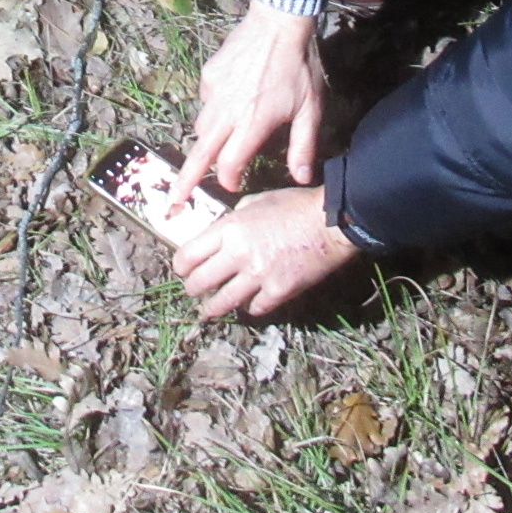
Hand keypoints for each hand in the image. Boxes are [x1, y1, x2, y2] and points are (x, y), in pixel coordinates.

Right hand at [171, 2, 323, 205]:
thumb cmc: (300, 67)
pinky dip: (214, 111)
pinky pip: (206, 102)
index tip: (232, 186)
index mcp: (252, 123)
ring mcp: (214, 92)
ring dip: (207, 143)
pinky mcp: (208, 76)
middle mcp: (227, 111)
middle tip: (175, 200)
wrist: (279, 22)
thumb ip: (303, 147)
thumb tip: (301, 178)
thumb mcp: (311, 109)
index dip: (229, 180)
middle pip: (200, 154)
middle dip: (186, 181)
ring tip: (218, 145)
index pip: (229, 164)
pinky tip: (234, 101)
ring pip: (202, 128)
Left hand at [173, 185, 359, 318]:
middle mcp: (238, 254)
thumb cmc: (294, 206)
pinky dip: (249, 308)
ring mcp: (258, 276)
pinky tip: (249, 305)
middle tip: (193, 290)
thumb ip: (234, 218)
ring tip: (208, 311)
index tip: (182, 269)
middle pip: (200, 282)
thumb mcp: (257, 201)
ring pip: (222, 302)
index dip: (180, 266)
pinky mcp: (278, 291)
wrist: (331, 222)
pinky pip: (254, 308)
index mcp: (229, 229)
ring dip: (212, 308)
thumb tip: (219, 233)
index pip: (188, 255)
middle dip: (192, 288)